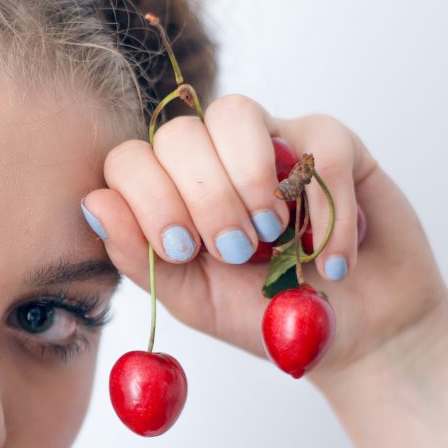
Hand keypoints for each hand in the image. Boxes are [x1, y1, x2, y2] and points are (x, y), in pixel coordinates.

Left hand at [81, 94, 447, 386]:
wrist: (353, 336)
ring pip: (236, 112)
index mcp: (169, 192)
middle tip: (234, 251)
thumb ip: (139, 256)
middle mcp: (213, 157)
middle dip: (203, 196)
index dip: (149, 198)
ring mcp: (271, 140)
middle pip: (179, 133)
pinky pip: (318, 145)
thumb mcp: (192, 299)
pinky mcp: (333, 144)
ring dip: (249, 180)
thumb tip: (93, 203)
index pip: (131, 160)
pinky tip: (329, 263)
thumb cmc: (265, 315)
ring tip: (274, 239)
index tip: (184, 249)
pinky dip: (323, 210)